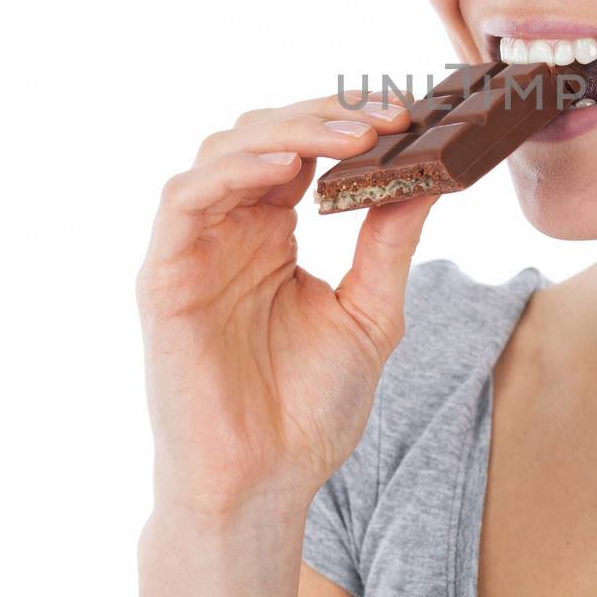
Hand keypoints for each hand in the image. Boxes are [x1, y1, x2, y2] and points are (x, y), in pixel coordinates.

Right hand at [135, 91, 434, 518]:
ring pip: (225, 153)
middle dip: (327, 115)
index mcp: (271, 232)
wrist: (265, 484)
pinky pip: (185, 201)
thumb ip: (389, 243)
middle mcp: (230, 229)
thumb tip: (432, 177)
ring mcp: (194, 248)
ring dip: (289, 132)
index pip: (302, 150)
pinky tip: (285, 167)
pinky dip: (233, 172)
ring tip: (353, 134)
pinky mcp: (164, 275)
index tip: (409, 112)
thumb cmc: (308, 408)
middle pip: (264, 136)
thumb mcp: (370, 311)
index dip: (349, 123)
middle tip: (388, 112)